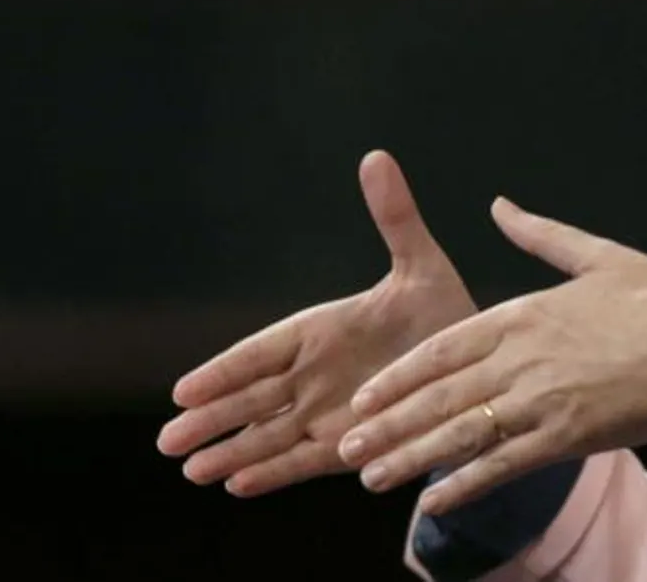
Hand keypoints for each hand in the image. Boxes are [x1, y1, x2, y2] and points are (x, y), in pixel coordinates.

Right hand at [156, 151, 476, 496]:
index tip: (184, 391)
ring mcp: (327, 413)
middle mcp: (314, 375)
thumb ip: (394, 217)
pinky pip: (303, 460)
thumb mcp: (420, 262)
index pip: (261, 352)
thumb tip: (376, 158)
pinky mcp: (348, 445)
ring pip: (268, 435)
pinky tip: (237, 487)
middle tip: (167, 441)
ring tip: (191, 472)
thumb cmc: (444, 310)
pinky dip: (274, 473)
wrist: (480, 364)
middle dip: (211, 420)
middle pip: (251, 400)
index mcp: (320, 330)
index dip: (224, 372)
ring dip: (232, 452)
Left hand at [336, 197, 646, 515]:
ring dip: (412, 458)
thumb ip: (541, 235)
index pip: (443, 348)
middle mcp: (520, 360)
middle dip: (389, 424)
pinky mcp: (564, 438)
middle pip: (439, 396)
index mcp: (523, 314)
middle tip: (346, 447)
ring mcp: (539, 403)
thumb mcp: (599, 255)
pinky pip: (502, 466)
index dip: (399, 375)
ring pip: (459, 435)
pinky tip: (434, 501)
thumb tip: (500, 205)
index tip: (364, 395)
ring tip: (372, 477)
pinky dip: (464, 485)